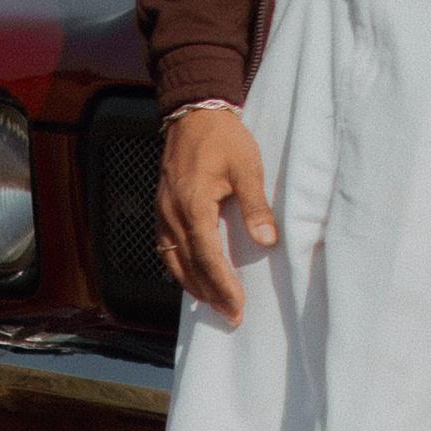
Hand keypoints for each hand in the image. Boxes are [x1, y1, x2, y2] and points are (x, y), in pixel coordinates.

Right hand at [156, 106, 273, 323]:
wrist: (193, 115)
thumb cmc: (224, 139)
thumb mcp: (248, 168)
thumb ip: (256, 206)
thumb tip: (267, 241)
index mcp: (192, 206)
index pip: (207, 256)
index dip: (222, 284)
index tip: (237, 306)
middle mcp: (171, 215)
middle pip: (189, 265)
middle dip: (211, 293)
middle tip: (232, 316)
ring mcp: (163, 213)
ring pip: (174, 260)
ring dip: (193, 284)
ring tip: (214, 305)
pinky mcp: (163, 209)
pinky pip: (168, 247)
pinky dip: (181, 267)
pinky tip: (194, 277)